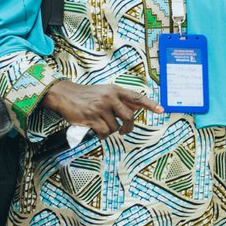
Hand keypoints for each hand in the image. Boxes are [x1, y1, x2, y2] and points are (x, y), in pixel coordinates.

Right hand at [42, 80, 162, 138]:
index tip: (161, 110)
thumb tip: (138, 107)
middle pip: (128, 117)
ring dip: (109, 131)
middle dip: (128, 128)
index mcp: (115, 90)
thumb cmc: (87, 95)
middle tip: (123, 131)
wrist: (65, 95)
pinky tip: (96, 131)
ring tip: (101, 126)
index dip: (150, 104)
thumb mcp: (105, 92)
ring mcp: (100, 107)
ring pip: (114, 127)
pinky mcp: (91, 117)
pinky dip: (101, 135)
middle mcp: (109, 97)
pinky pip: (103, 132)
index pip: (136, 97)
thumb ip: (120, 100)